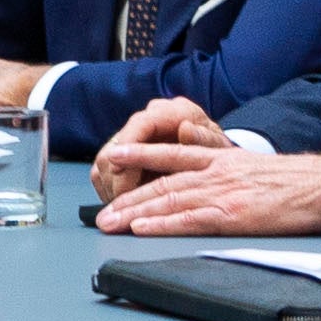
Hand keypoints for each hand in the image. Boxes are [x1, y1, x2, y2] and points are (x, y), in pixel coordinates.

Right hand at [94, 95, 231, 199]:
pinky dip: (109, 189)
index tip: (119, 171)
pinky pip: (103, 172)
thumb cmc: (216, 154)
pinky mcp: (123, 153)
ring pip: (105, 161)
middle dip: (116, 177)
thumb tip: (186, 128)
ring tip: (124, 208)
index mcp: (172, 112)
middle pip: (116, 145)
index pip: (140, 124)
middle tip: (124, 203)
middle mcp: (149, 119)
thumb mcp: (217, 149)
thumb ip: (203, 139)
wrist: (214, 160)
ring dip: (111, 186)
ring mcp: (134, 135)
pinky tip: (121, 205)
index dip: (128, 147)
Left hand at [97, 150, 320, 236]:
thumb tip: (193, 155)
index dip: (140, 154)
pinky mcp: (232, 215)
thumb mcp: (250, 161)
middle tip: (101, 213)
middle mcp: (214, 173)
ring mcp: (221, 194)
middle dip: (127, 198)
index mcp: (219, 159)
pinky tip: (143, 229)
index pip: (170, 155)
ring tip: (110, 224)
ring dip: (135, 213)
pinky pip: (189, 221)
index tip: (115, 155)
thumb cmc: (291, 180)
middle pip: (161, 184)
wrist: (320, 185)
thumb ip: (219, 160)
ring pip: (169, 201)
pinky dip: (163, 224)